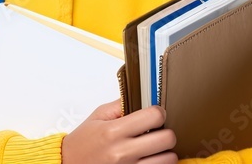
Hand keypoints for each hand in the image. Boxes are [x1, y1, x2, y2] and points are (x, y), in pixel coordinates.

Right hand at [61, 98, 176, 163]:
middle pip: (167, 138)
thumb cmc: (82, 144)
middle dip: (166, 132)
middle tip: (158, 131)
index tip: (155, 114)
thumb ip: (120, 105)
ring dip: (165, 152)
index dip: (158, 112)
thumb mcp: (97, 117)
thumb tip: (141, 94)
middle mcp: (122, 152)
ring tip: (155, 148)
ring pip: (168, 159)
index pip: (154, 116)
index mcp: (113, 132)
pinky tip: (150, 159)